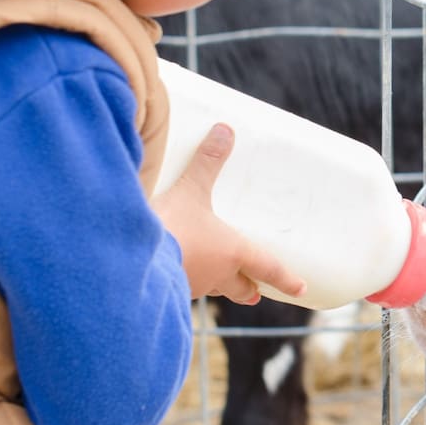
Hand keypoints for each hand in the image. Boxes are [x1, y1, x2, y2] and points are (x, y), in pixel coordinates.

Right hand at [151, 123, 307, 304]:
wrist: (124, 264)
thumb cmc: (169, 228)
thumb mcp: (190, 190)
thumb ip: (207, 162)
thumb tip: (225, 130)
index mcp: (233, 253)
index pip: (268, 268)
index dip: (286, 279)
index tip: (301, 289)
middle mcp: (216, 276)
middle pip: (240, 288)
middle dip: (247, 288)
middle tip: (255, 292)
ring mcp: (189, 288)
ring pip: (210, 288)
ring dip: (215, 284)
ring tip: (213, 277)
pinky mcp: (162, 294)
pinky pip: (180, 290)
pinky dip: (183, 283)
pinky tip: (173, 274)